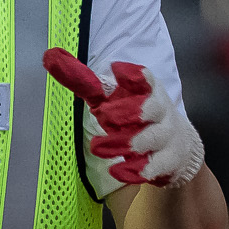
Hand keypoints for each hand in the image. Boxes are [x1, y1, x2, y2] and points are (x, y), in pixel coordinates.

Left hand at [42, 48, 205, 189]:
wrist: (178, 146)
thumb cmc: (137, 117)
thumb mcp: (113, 98)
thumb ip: (84, 81)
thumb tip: (50, 56)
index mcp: (148, 90)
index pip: (146, 78)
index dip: (134, 75)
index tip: (116, 69)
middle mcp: (161, 111)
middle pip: (150, 108)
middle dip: (127, 111)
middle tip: (103, 115)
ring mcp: (166, 137)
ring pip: (150, 138)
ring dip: (124, 142)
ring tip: (97, 147)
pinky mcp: (168, 161)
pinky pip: (155, 166)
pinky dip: (136, 169)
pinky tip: (117, 171)